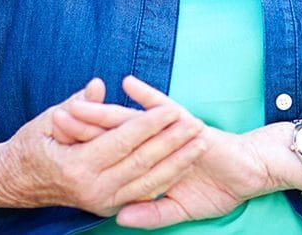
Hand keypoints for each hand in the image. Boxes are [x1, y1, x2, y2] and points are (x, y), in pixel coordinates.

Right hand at [0, 78, 206, 213]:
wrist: (15, 184)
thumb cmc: (30, 145)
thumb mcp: (49, 119)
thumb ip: (78, 104)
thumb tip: (99, 86)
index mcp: (77, 165)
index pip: (123, 142)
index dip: (149, 125)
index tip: (172, 108)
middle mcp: (92, 189)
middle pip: (142, 163)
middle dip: (172, 143)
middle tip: (197, 122)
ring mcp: (101, 201)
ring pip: (148, 183)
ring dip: (178, 162)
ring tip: (200, 142)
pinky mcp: (108, 206)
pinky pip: (143, 194)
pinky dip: (166, 178)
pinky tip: (185, 163)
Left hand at [65, 77, 272, 228]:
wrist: (248, 172)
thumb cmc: (216, 188)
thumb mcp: (178, 208)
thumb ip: (152, 211)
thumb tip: (120, 217)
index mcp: (147, 163)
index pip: (110, 157)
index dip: (85, 152)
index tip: (54, 149)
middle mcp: (152, 143)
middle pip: (111, 135)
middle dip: (83, 127)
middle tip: (53, 119)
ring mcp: (167, 130)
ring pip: (129, 119)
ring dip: (103, 111)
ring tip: (76, 102)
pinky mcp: (185, 120)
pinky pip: (161, 105)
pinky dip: (144, 95)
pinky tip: (126, 83)